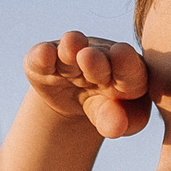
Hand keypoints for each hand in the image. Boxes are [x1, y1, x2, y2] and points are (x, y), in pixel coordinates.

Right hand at [24, 31, 151, 138]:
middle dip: (94, 60)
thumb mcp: (116, 120)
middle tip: (89, 56)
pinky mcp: (41, 65)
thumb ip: (118, 122)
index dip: (126, 63)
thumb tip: (116, 128)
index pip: (130, 70)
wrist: (74, 105)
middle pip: (99, 58)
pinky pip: (40, 58)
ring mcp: (69, 58)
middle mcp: (99, 57)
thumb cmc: (108, 110)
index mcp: (127, 70)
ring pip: (69, 51)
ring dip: (70, 48)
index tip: (122, 54)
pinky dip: (41, 55)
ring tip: (70, 42)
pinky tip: (44, 53)